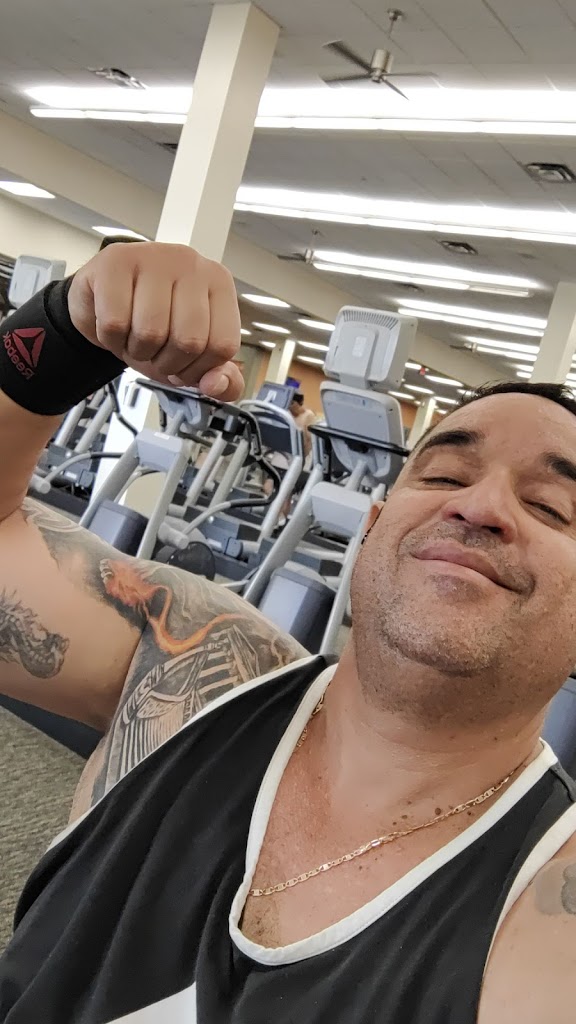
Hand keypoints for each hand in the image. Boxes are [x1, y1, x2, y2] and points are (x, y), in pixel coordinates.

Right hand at [67, 242, 243, 400]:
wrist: (101, 300)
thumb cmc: (150, 323)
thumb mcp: (191, 357)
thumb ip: (219, 378)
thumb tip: (217, 386)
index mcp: (218, 283)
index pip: (222, 345)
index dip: (198, 370)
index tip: (183, 365)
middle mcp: (191, 263)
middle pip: (189, 341)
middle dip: (166, 363)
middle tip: (155, 351)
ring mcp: (152, 257)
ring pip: (151, 332)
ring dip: (137, 351)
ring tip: (134, 336)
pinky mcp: (114, 261)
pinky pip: (114, 323)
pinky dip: (111, 339)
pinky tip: (115, 325)